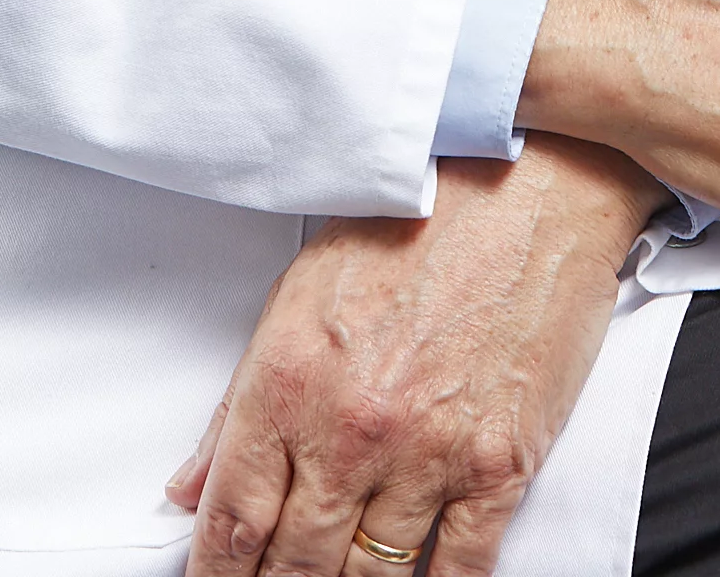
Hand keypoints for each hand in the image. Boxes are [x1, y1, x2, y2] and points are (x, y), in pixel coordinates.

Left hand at [167, 135, 659, 576]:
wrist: (528, 182)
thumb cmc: (417, 221)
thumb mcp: (299, 292)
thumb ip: (235, 402)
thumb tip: (190, 486)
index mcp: (288, 383)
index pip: (231, 521)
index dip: (214, 576)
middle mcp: (351, 430)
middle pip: (293, 566)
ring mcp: (428, 455)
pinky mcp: (499, 467)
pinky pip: (458, 570)